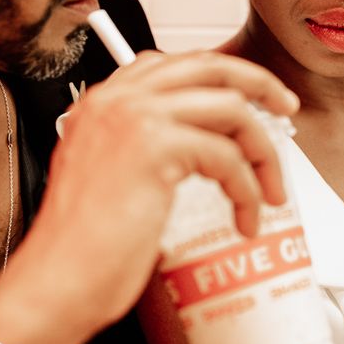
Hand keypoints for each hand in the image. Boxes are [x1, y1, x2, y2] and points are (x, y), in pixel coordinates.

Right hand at [22, 50, 298, 331]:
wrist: (58, 279)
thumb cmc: (84, 243)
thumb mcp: (114, 175)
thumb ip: (148, 143)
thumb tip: (205, 140)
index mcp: (105, 102)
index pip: (174, 64)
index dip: (221, 75)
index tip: (251, 96)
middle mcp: (117, 99)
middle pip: (209, 66)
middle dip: (258, 83)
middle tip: (285, 107)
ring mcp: (134, 116)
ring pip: (229, 108)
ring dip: (262, 151)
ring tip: (268, 190)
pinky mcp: (154, 145)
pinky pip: (226, 156)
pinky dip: (247, 189)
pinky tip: (245, 216)